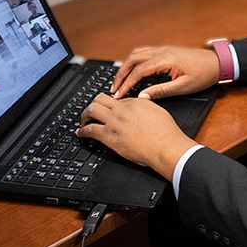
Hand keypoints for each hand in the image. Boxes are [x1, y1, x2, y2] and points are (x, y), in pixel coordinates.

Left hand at [76, 94, 196, 179]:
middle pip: (99, 99)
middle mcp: (122, 110)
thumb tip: (140, 102)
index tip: (107, 110)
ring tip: (83, 121)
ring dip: (84, 115)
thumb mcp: (158, 111)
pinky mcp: (110, 137)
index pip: (115, 99)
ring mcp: (114, 123)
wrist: (165, 147)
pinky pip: (90, 130)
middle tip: (91, 111)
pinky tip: (80, 133)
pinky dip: (82, 131)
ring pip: (91, 111)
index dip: (110, 105)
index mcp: (134, 102)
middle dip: (93, 104)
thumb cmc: (166, 133)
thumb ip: (146, 105)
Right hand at [110, 46, 219, 99]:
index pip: (138, 71)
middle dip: (121, 74)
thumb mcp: (183, 87)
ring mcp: (163, 49)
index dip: (126, 84)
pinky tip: (132, 71)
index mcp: (165, 60)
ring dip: (126, 67)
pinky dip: (133, 61)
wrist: (217, 62)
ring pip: (136, 54)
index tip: (119, 95)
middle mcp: (161, 51)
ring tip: (119, 81)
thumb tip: (143, 96)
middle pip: (132, 59)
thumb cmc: (204, 75)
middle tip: (114, 89)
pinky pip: (143, 53)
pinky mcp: (165, 50)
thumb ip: (161, 91)